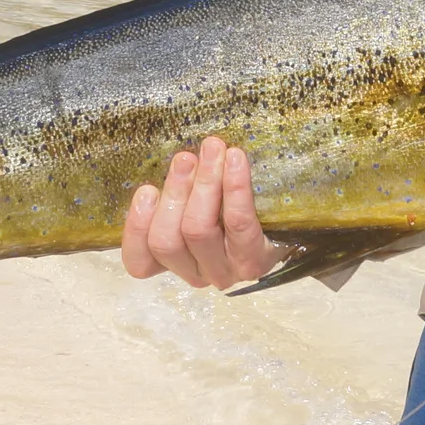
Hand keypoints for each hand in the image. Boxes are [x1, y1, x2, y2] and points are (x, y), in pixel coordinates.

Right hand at [121, 136, 278, 289]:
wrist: (289, 227)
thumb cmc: (230, 206)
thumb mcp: (194, 202)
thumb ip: (176, 192)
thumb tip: (170, 158)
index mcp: (172, 263)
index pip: (138, 262)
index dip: (136, 226)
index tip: (146, 189)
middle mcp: (195, 273)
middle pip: (166, 240)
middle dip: (173, 193)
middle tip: (186, 157)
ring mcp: (225, 272)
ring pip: (196, 230)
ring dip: (202, 184)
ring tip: (212, 150)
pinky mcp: (254, 261)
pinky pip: (238, 223)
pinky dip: (234, 188)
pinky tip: (235, 159)